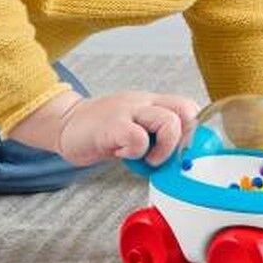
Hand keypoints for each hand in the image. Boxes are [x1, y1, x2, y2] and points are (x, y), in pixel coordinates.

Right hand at [56, 91, 200, 166]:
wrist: (65, 124)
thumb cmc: (102, 131)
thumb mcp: (136, 128)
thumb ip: (157, 138)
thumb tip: (181, 161)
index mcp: (152, 102)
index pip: (189, 106)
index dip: (197, 131)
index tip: (189, 154)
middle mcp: (143, 102)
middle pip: (186, 109)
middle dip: (186, 140)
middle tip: (170, 157)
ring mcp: (127, 111)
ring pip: (168, 121)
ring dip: (165, 148)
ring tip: (149, 159)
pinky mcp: (111, 126)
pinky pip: (137, 138)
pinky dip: (137, 153)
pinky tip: (125, 155)